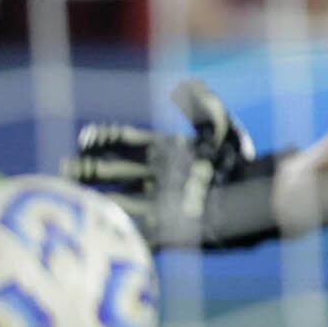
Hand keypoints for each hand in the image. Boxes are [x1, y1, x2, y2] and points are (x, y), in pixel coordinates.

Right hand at [68, 79, 280, 249]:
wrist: (263, 192)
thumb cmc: (241, 157)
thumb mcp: (220, 126)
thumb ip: (201, 108)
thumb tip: (182, 90)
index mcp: (163, 153)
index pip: (125, 145)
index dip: (105, 141)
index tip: (86, 139)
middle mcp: (157, 179)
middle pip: (115, 175)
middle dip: (89, 173)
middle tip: (64, 171)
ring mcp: (164, 204)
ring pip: (122, 203)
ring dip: (98, 203)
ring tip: (74, 202)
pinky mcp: (176, 229)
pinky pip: (146, 234)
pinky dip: (128, 236)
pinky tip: (108, 236)